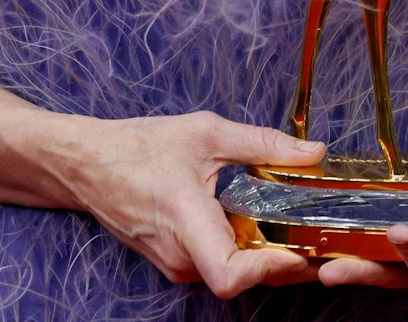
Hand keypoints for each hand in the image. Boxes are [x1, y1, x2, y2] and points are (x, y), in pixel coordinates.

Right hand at [69, 111, 323, 297]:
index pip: (230, 275)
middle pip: (244, 275)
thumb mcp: (206, 132)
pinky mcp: (175, 264)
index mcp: (186, 221)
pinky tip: (258, 220)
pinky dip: (243, 248)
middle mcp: (181, 256)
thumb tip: (313, 151)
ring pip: (233, 271)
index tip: (299, 247)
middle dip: (284, 257)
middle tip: (319, 231)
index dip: (269, 269)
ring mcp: (176, 265)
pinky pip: (218, 264)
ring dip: (265, 252)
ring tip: (294, 221)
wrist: (88, 166)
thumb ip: (263, 144)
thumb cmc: (140, 147)